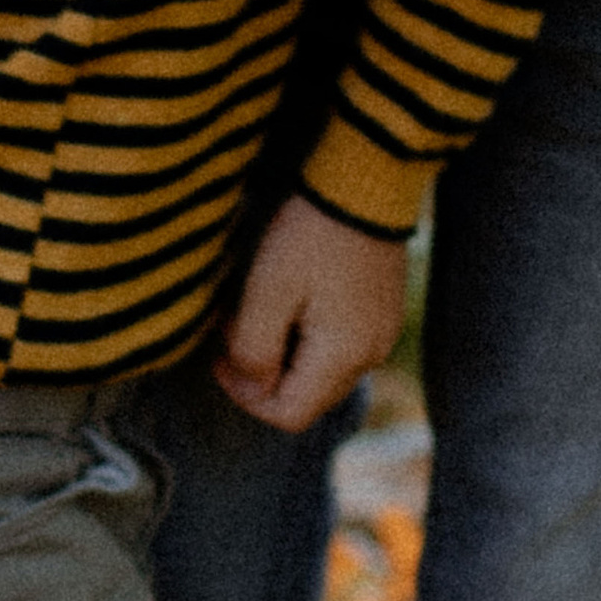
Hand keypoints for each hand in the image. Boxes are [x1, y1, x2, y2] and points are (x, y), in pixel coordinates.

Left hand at [215, 194, 408, 434]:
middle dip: (263, 376)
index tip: (218, 357)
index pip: (289, 414)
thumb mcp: (266, 292)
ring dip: (283, 356)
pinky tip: (292, 302)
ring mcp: (380, 336)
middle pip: (307, 399)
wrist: (362, 186)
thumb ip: (253, 351)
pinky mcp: (382, 316)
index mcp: (342, 357)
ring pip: (321, 375)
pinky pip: (339, 350)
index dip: (245, 398)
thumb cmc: (310, 236)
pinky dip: (308, 340)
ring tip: (259, 311)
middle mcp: (370, 356)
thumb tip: (252, 387)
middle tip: (233, 330)